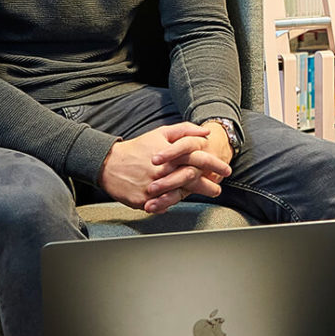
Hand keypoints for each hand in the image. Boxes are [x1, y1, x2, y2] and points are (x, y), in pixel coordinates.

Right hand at [99, 123, 232, 212]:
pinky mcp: (144, 200)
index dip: (215, 164)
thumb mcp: (161, 133)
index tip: (225, 169)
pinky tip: (179, 201)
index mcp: (171, 155)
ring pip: (180, 195)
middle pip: (193, 180)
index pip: (199, 159)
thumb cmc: (137, 148)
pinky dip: (170, 204)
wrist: (109, 164)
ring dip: (195, 196)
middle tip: (218, 188)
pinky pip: (161, 205)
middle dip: (209, 185)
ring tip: (207, 196)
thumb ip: (185, 130)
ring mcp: (154, 188)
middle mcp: (164, 172)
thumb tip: (206, 131)